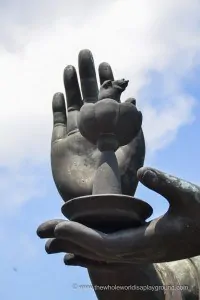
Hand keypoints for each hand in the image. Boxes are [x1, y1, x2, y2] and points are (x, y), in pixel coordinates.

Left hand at [37, 167, 199, 266]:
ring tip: (51, 241)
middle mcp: (141, 251)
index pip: (107, 244)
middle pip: (97, 251)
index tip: (59, 227)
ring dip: (75, 246)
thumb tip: (144, 171)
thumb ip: (166, 183)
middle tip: (42, 230)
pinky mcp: (140, 247)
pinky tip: (74, 252)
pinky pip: (108, 254)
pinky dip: (88, 252)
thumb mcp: (188, 195)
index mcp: (150, 240)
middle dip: (69, 241)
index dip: (82, 237)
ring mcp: (140, 252)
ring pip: (100, 255)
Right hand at [51, 49, 144, 201]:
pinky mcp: (59, 145)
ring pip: (72, 105)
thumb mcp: (134, 150)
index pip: (107, 99)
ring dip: (71, 85)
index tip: (106, 64)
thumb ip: (134, 125)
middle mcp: (92, 129)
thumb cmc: (120, 179)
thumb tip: (133, 100)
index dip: (106, 81)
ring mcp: (75, 136)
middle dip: (87, 75)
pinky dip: (57, 108)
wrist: (97, 201)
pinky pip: (57, 122)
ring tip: (70, 67)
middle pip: (88, 96)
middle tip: (85, 54)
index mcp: (110, 128)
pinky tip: (59, 94)